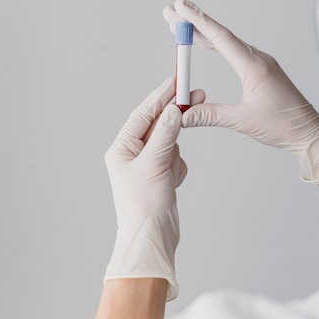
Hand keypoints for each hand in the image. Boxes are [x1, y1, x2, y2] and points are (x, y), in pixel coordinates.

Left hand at [103, 77, 202, 300]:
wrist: (152, 239)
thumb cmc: (145, 206)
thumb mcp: (155, 165)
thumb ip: (166, 135)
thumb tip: (173, 109)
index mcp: (122, 149)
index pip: (144, 114)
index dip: (161, 95)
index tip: (177, 79)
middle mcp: (132, 154)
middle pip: (157, 124)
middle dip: (174, 116)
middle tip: (196, 95)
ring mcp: (147, 165)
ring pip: (170, 141)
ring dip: (175, 152)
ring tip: (170, 173)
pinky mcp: (160, 176)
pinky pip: (175, 159)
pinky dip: (178, 167)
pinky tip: (172, 183)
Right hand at [162, 0, 318, 182]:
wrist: (309, 132)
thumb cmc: (283, 126)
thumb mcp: (243, 121)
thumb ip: (210, 115)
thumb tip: (182, 115)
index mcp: (254, 67)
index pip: (220, 38)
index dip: (197, 21)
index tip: (179, 8)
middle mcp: (258, 59)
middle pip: (220, 35)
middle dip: (193, 23)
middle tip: (169, 12)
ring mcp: (261, 63)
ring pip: (227, 42)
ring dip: (203, 33)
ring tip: (180, 25)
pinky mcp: (262, 71)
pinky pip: (235, 52)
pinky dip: (216, 45)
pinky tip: (205, 43)